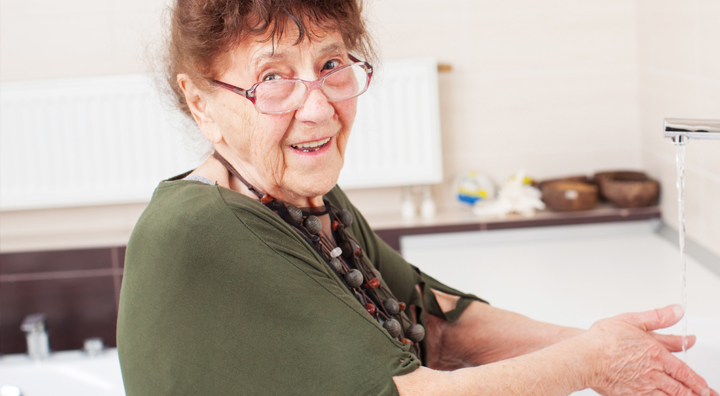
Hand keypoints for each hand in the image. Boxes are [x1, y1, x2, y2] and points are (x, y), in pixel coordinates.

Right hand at [585, 305, 716, 395]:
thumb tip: (676, 311)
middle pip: (682, 388)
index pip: (685, 371)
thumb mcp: (632, 320)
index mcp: (657, 354)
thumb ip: (657, 318)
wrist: (585, 358)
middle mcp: (654, 373)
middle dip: (697, 394)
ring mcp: (643, 387)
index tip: (706, 387)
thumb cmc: (603, 340)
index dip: (698, 381)